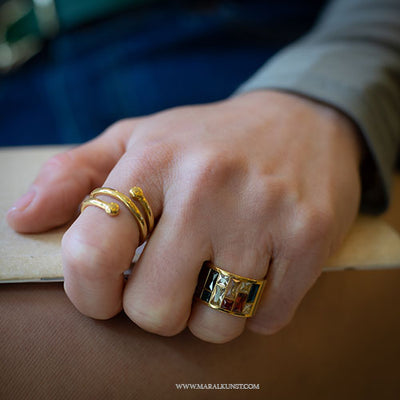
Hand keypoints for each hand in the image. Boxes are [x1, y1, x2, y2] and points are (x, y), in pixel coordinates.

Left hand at [7, 91, 360, 342]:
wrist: (304, 121)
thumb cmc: (212, 139)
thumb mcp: (142, 139)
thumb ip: (76, 175)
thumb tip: (23, 218)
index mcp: (153, 157)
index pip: (91, 252)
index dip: (88, 293)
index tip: (105, 293)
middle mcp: (207, 183)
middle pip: (154, 311)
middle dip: (158, 307)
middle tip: (175, 277)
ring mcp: (263, 211)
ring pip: (215, 325)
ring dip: (211, 312)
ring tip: (220, 270)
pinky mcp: (309, 235)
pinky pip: (267, 319)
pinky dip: (258, 309)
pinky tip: (262, 269)